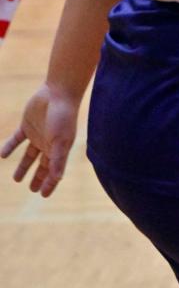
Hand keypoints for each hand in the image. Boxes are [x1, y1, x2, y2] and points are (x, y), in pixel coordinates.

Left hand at [1, 82, 79, 196]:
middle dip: (38, 177)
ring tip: (16, 179)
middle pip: (42, 165)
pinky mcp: (27, 125)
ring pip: (29, 155)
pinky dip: (10, 147)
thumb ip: (58, 160)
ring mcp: (37, 134)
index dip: (50, 183)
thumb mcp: (61, 140)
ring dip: (23, 166)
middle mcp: (48, 143)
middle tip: (33, 190)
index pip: (53, 171)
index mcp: (58, 149)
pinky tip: (2, 155)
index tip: (44, 195)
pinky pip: (17, 139)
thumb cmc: (63, 116)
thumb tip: (57, 179)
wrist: (58, 92)